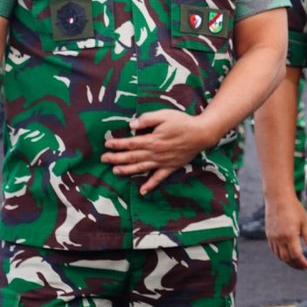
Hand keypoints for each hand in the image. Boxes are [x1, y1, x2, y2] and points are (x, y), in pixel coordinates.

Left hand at [101, 111, 217, 194]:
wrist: (202, 134)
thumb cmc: (183, 122)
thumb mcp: (164, 115)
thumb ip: (147, 119)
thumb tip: (132, 125)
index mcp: (152, 140)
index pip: (130, 143)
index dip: (117, 144)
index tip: (106, 144)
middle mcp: (155, 153)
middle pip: (132, 157)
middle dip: (116, 158)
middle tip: (104, 159)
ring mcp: (162, 162)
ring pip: (141, 168)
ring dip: (127, 171)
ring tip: (115, 171)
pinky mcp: (171, 167)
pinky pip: (159, 178)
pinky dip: (150, 185)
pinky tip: (142, 192)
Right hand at [265, 195, 306, 269]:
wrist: (278, 199)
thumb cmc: (294, 209)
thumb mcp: (305, 223)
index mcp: (290, 236)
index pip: (296, 255)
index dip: (303, 263)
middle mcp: (279, 239)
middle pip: (287, 258)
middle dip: (296, 265)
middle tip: (303, 267)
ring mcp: (272, 238)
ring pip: (279, 256)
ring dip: (288, 262)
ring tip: (296, 263)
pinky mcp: (269, 235)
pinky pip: (274, 250)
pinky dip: (281, 256)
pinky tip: (287, 255)